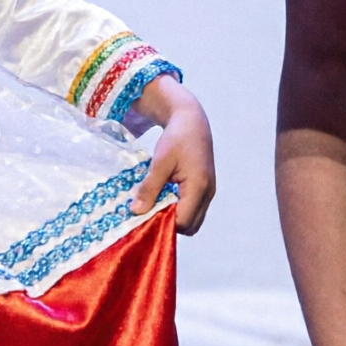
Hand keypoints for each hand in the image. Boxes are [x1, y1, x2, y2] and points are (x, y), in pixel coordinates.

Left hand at [128, 76, 215, 233]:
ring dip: (176, 217)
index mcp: (199, 186)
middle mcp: (208, 192)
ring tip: (157, 204)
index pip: (183, 222)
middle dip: (170, 224)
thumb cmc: (177, 137)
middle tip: (150, 212)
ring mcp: (209, 191)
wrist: (192, 119)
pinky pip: (194, 208)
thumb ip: (149, 188)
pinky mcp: (206, 187)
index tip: (145, 216)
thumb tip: (136, 211)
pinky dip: (180, 209)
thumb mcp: (160, 162)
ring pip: (193, 219)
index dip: (164, 223)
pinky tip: (165, 197)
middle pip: (190, 226)